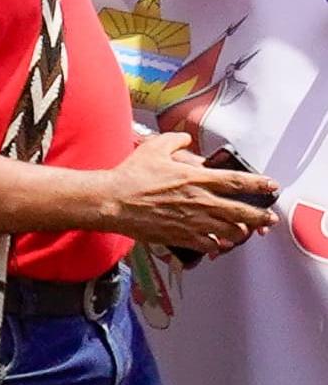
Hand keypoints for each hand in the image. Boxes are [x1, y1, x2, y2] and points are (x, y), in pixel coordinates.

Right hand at [96, 130, 279, 252]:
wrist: (113, 201)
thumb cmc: (131, 175)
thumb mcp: (153, 148)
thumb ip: (175, 140)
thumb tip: (187, 140)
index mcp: (196, 179)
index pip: (236, 181)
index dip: (258, 183)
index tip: (271, 185)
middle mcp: (200, 201)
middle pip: (242, 212)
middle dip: (261, 216)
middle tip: (269, 218)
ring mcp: (192, 221)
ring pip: (231, 231)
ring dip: (241, 231)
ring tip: (243, 230)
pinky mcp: (182, 236)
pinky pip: (210, 245)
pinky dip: (217, 244)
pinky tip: (217, 242)